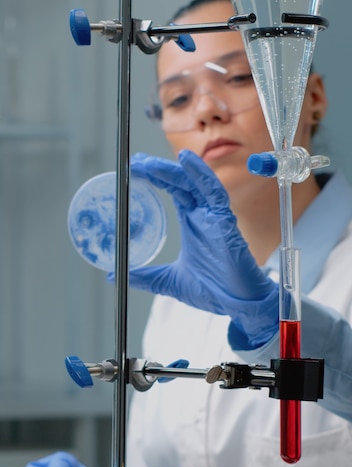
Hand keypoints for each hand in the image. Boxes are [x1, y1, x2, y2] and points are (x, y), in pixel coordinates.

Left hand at [129, 150, 278, 349]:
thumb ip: (145, 276)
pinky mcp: (226, 221)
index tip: (133, 169)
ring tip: (149, 163)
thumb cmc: (213, 290)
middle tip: (135, 162)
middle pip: (180, 182)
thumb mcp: (169, 281)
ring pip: (194, 183)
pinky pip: (214, 192)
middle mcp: (203, 215)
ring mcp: (215, 216)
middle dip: (158, 170)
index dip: (156, 177)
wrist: (237, 305)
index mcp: (192, 223)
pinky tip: (186, 162)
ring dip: (172, 170)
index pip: (173, 191)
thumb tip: (115, 275)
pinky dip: (201, 175)